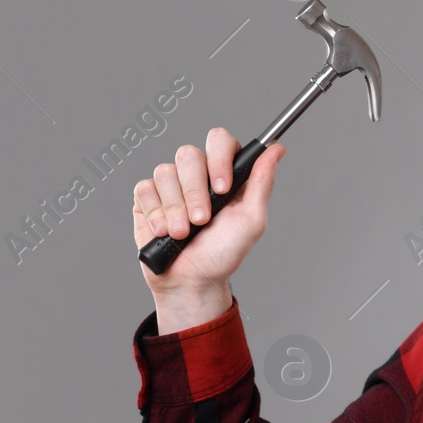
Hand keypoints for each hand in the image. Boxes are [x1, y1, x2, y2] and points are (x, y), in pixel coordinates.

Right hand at [132, 129, 285, 322]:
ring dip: (175, 209)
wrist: (192, 281)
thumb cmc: (224, 254)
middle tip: (201, 221)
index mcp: (225, 174)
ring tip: (183, 232)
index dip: (219, 159)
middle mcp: (197, 175)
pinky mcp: (147, 198)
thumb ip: (262, 181)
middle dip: (195, 192)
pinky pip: (145, 189)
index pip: (220, 141)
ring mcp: (171, 185)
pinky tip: (165, 231)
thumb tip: (277, 148)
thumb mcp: (252, 220)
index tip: (222, 188)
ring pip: (165, 172)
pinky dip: (156, 214)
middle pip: (188, 154)